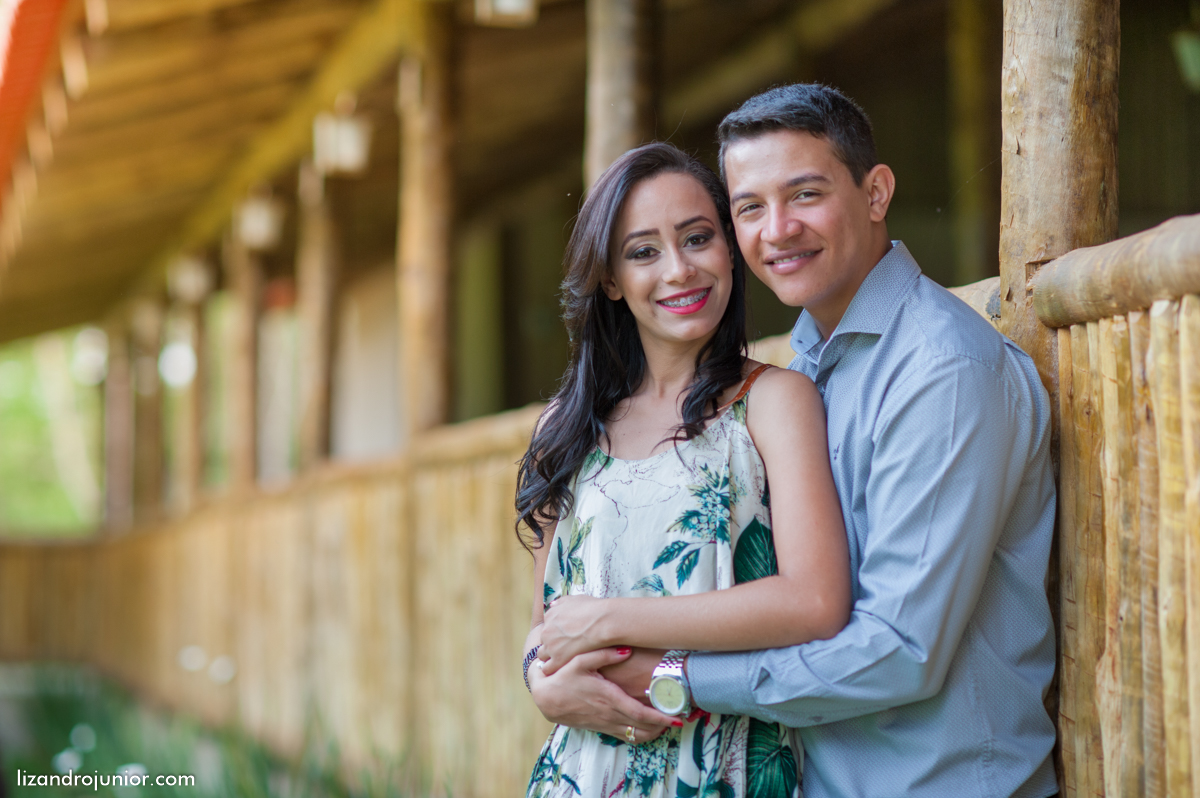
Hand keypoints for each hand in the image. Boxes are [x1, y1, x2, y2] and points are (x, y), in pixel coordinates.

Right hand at [529, 646, 678, 742]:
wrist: (547, 698)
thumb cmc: (563, 677)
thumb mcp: (580, 660)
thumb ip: (604, 655)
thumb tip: (626, 650)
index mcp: (608, 698)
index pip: (639, 713)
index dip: (659, 717)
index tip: (676, 717)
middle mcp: (609, 714)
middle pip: (642, 728)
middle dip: (663, 726)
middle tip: (679, 717)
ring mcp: (605, 723)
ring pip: (635, 735)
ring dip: (653, 732)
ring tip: (667, 722)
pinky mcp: (601, 727)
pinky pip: (625, 737)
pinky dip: (640, 735)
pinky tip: (648, 726)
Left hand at [540, 595, 611, 673]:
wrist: (603, 623)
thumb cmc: (594, 610)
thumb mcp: (576, 599)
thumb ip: (562, 602)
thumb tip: (553, 605)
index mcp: (550, 615)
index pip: (547, 626)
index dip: (556, 632)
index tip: (564, 636)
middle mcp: (547, 630)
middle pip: (544, 640)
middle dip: (552, 644)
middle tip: (565, 647)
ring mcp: (551, 646)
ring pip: (543, 655)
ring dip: (550, 657)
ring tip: (564, 659)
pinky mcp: (557, 660)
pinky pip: (547, 668)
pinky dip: (553, 669)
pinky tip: (562, 668)